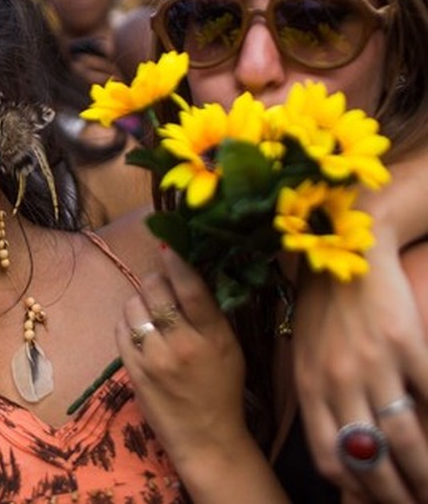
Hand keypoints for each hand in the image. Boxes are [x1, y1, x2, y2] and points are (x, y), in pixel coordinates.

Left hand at [116, 251, 289, 501]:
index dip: (176, 261)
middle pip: (155, 289)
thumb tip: (187, 271)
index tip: (168, 245)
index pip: (191, 287)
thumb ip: (209, 312)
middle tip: (160, 285)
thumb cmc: (221, 388)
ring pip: (133, 305)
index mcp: (213, 336)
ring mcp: (154, 357)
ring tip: (151, 311)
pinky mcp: (133, 369)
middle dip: (155, 280)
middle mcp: (181, 344)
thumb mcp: (228, 347)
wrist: (206, 437)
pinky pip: (120, 328)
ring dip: (139, 301)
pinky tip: (140, 330)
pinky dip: (128, 322)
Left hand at [293, 225, 427, 503]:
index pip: (330, 458)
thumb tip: (343, 448)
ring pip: (405, 439)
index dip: (358, 491)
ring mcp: (372, 362)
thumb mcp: (307, 352)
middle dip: (397, 494)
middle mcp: (338, 379)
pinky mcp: (405, 343)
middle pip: (371, 459)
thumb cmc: (326, 306)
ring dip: (426, 474)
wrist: (348, 246)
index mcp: (309, 385)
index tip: (377, 503)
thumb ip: (321, 397)